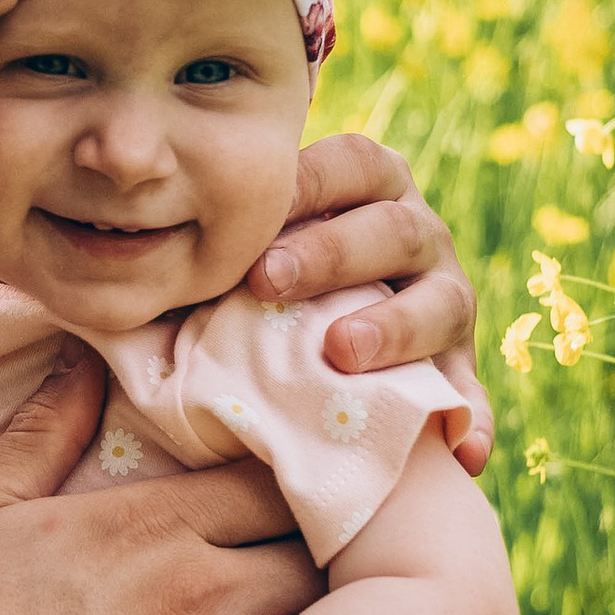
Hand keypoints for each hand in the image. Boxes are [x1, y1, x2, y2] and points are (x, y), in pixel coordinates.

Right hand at [0, 338, 321, 614]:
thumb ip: (50, 425)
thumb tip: (84, 352)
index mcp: (154, 518)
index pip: (279, 471)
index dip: (307, 470)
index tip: (310, 475)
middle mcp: (199, 580)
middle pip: (324, 543)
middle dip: (340, 539)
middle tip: (346, 542)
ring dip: (338, 610)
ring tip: (344, 608)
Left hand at [248, 131, 492, 474]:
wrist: (312, 332)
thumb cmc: (261, 279)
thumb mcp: (248, 248)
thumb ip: (218, 241)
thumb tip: (144, 263)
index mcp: (371, 187)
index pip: (350, 164)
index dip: (304, 184)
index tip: (247, 218)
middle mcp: (419, 235)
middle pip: (395, 229)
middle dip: (331, 253)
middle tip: (267, 282)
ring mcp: (446, 300)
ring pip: (444, 302)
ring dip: (394, 327)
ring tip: (342, 353)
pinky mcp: (458, 369)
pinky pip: (471, 396)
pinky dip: (471, 421)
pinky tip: (459, 450)